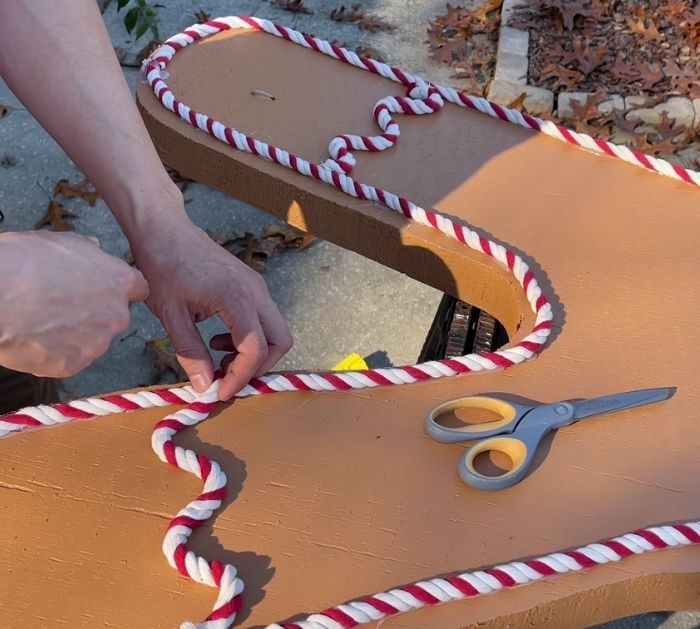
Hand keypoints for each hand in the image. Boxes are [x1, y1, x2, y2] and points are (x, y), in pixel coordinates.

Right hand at [0, 231, 147, 376]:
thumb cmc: (23, 263)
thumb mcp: (59, 241)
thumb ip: (85, 248)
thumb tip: (94, 247)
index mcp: (119, 281)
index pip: (137, 288)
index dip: (119, 289)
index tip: (105, 290)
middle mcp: (116, 315)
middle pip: (114, 317)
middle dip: (95, 313)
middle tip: (62, 306)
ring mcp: (97, 343)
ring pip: (92, 340)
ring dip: (74, 334)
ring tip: (41, 321)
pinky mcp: (74, 365)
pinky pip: (69, 360)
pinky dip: (54, 353)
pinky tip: (33, 338)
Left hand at [131, 214, 291, 399]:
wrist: (166, 231)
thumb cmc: (164, 266)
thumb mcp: (171, 315)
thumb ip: (190, 352)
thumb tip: (204, 386)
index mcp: (236, 297)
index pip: (255, 348)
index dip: (240, 376)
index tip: (220, 392)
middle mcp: (255, 291)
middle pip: (280, 341)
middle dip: (259, 367)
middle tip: (227, 377)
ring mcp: (257, 287)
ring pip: (276, 331)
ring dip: (254, 352)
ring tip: (217, 355)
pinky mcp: (252, 286)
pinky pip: (264, 320)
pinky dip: (250, 338)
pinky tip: (217, 338)